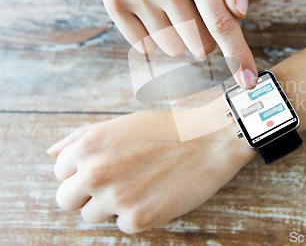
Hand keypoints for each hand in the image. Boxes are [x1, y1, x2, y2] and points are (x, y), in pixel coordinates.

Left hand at [46, 107, 255, 233]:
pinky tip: (157, 194)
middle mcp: (95, 172)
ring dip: (112, 205)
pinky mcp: (138, 219)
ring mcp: (115, 197)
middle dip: (87, 194)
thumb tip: (50, 152)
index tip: (105, 168)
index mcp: (88, 146)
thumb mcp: (120, 124)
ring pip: (91, 216)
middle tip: (117, 183)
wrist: (210, 140)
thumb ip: (80, 137)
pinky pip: (122, 225)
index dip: (82, 171)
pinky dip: (138, 214)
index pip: (60, 172)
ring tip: (140, 185)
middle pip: (65, 200)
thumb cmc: (167, 130)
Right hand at [102, 0, 257, 88]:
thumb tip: (239, 13)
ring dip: (180, 38)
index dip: (237, 55)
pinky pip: (146, 47)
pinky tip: (153, 12)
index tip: (248, 81)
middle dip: (206, 38)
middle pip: (199, 43)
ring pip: (174, 48)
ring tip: (173, 9)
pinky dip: (155, 38)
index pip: (220, 21)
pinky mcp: (115, 3)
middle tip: (196, 12)